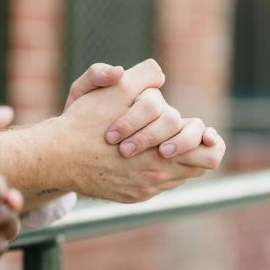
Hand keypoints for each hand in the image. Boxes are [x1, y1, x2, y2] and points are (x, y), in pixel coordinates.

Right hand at [55, 60, 221, 201]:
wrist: (59, 155)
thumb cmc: (87, 121)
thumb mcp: (116, 89)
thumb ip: (144, 76)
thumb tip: (160, 73)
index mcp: (166, 150)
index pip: (210, 152)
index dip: (209, 140)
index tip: (204, 133)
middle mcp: (160, 175)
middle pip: (196, 165)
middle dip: (187, 146)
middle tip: (170, 135)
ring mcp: (146, 189)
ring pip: (175, 176)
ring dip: (168, 159)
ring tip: (150, 143)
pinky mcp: (132, 196)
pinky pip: (154, 186)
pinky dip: (148, 170)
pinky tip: (130, 158)